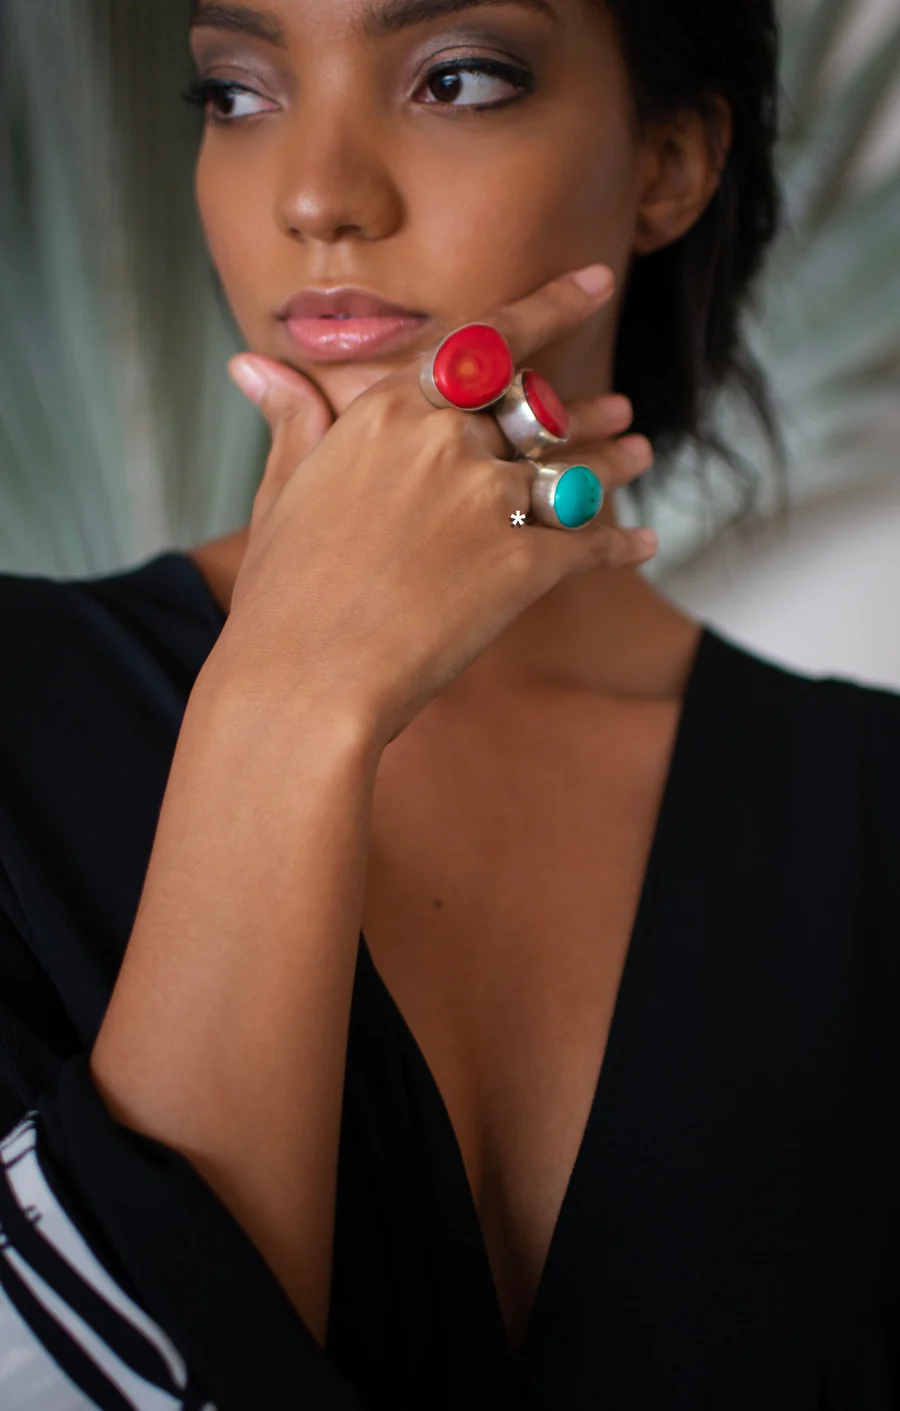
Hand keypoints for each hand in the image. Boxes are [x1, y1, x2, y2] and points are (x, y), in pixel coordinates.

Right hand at [216, 265, 657, 748]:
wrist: (303, 680)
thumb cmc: (282, 592)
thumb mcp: (281, 492)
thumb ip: (294, 421)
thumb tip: (252, 365)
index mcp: (389, 410)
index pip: (485, 340)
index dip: (549, 308)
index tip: (595, 283)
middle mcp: (446, 440)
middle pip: (535, 411)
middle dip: (583, 409)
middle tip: (620, 406)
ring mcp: (489, 500)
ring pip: (574, 468)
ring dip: (614, 461)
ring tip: (641, 450)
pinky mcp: (522, 565)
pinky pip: (589, 543)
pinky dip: (620, 543)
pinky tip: (645, 541)